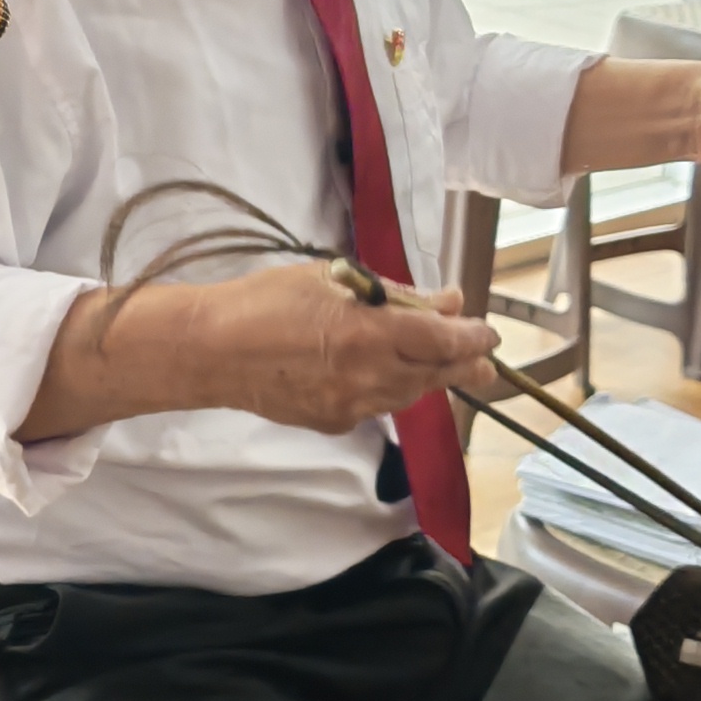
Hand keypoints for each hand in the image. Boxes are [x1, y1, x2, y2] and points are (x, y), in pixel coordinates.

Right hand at [134, 259, 500, 433]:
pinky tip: (377, 375)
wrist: (212, 351)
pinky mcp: (333, 423)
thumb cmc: (267, 300)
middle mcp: (370, 376)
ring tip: (434, 364)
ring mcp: (352, 405)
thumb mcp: (332, 277)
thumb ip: (395, 294)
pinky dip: (386, 389)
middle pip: (436, 375)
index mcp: (372, 333)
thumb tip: (446, 301)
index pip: (444, 341)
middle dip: (464, 366)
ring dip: (426, 378)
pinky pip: (375, 407)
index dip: (473, 338)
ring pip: (409, 395)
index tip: (487, 332)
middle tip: (485, 363)